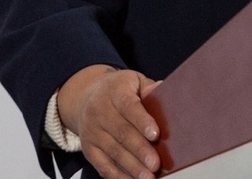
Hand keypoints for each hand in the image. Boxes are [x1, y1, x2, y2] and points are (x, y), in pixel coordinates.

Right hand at [58, 64, 162, 178]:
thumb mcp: (134, 81)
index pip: (129, 106)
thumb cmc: (119, 90)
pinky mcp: (87, 148)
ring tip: (148, 177)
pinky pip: (102, 165)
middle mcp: (99, 111)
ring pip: (113, 151)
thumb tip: (166, 91)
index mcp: (114, 91)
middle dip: (140, 150)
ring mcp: (91, 131)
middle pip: (121, 132)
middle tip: (155, 164)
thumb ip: (149, 88)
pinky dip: (117, 175)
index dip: (142, 121)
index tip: (155, 134)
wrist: (85, 98)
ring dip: (131, 166)